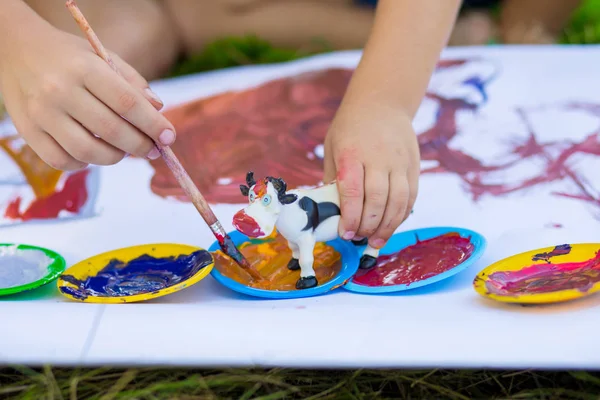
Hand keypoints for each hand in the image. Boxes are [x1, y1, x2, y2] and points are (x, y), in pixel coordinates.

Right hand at [0, 23, 174, 169]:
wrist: (15, 49)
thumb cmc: (69, 56)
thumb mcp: (102, 56)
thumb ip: (133, 82)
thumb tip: (159, 109)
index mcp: (84, 68)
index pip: (127, 103)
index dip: (153, 125)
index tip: (170, 137)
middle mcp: (60, 91)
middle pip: (112, 131)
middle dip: (141, 146)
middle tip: (153, 150)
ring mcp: (41, 114)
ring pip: (88, 153)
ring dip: (116, 157)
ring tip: (124, 150)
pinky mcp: (28, 132)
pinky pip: (63, 162)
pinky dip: (85, 164)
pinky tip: (94, 153)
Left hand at [323, 103, 419, 248]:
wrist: (382, 102)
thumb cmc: (350, 128)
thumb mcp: (332, 147)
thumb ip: (333, 178)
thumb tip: (330, 211)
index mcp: (353, 153)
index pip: (353, 191)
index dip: (350, 216)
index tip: (345, 233)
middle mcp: (379, 158)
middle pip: (378, 199)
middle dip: (368, 225)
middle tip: (358, 237)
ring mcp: (400, 162)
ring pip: (398, 201)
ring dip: (388, 226)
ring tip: (376, 240)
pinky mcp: (414, 166)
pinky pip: (411, 196)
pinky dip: (402, 215)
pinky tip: (391, 226)